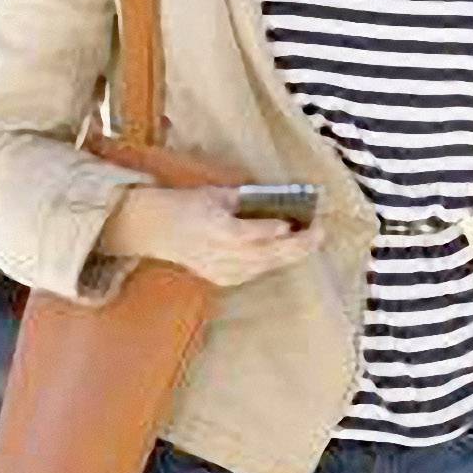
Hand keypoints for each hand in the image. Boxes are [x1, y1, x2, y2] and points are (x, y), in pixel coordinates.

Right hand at [110, 184, 323, 287]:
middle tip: (320, 233)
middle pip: (266, 255)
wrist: (153, 230)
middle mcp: (220, 254)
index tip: (295, 222)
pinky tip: (285, 253)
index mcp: (216, 230)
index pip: (251, 234)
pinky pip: (254, 273)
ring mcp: (221, 270)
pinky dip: (272, 263)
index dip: (275, 230)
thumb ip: (244, 200)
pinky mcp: (221, 279)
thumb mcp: (214, 194)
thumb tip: (275, 200)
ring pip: (264, 266)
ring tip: (310, 241)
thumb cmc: (183, 205)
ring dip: (289, 255)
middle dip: (297, 245)